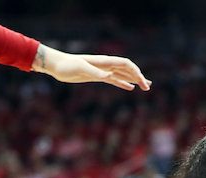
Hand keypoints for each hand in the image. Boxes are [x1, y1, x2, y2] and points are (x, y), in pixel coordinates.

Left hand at [33, 45, 150, 90]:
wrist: (57, 65)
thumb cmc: (67, 66)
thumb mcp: (80, 69)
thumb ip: (95, 72)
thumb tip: (109, 76)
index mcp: (104, 61)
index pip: (125, 64)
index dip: (136, 72)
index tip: (142, 83)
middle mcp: (106, 65)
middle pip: (127, 69)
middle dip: (139, 77)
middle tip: (148, 88)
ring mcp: (102, 71)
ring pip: (123, 74)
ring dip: (135, 79)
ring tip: (146, 86)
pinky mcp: (97, 77)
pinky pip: (114, 80)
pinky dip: (124, 83)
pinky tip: (130, 88)